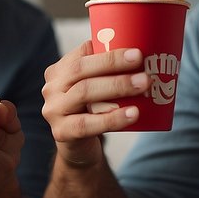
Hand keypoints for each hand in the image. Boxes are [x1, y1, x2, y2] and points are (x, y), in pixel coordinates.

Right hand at [40, 40, 147, 165]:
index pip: (82, 53)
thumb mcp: (94, 87)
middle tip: (142, 63)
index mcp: (60, 70)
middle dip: (113, 64)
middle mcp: (52, 87)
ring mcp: (54, 110)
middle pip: (81, 70)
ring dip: (117, 86)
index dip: (108, 51)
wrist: (78, 146)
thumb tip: (146, 50)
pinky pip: (87, 124)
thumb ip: (107, 72)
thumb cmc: (92, 110)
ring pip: (84, 93)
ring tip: (143, 84)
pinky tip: (133, 113)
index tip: (137, 52)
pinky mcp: (61, 132)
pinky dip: (113, 118)